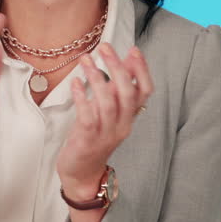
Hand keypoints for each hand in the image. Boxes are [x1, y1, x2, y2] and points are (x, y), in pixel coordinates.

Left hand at [57, 42, 153, 195]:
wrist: (82, 173)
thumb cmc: (94, 138)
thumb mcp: (110, 114)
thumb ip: (117, 91)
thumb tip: (125, 62)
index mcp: (129, 118)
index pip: (145, 92)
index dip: (142, 70)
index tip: (133, 50)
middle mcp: (122, 125)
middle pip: (127, 93)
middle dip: (117, 67)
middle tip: (105, 48)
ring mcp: (106, 133)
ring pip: (108, 103)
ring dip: (97, 78)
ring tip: (86, 60)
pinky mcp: (87, 140)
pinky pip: (87, 116)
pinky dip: (82, 98)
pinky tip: (75, 83)